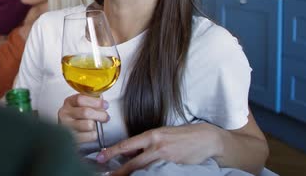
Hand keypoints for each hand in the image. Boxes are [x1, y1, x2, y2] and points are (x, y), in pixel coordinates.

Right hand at [57, 94, 109, 142]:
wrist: (67, 133)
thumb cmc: (77, 117)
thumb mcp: (81, 105)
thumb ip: (91, 101)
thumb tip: (104, 103)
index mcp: (68, 102)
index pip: (80, 99)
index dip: (95, 102)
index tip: (105, 104)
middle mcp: (65, 113)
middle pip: (85, 112)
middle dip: (100, 114)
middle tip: (106, 117)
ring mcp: (67, 127)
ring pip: (88, 125)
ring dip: (96, 125)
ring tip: (96, 125)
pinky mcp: (72, 138)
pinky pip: (90, 136)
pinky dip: (94, 134)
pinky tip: (92, 132)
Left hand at [96, 123, 219, 175]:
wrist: (205, 138)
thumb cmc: (181, 135)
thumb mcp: (161, 134)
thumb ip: (145, 143)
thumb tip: (128, 151)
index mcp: (152, 135)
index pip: (127, 145)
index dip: (112, 152)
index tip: (100, 157)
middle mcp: (157, 146)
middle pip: (133, 162)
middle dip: (118, 171)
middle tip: (106, 175)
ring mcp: (166, 158)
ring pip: (144, 170)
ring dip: (131, 175)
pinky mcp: (174, 167)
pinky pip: (157, 174)